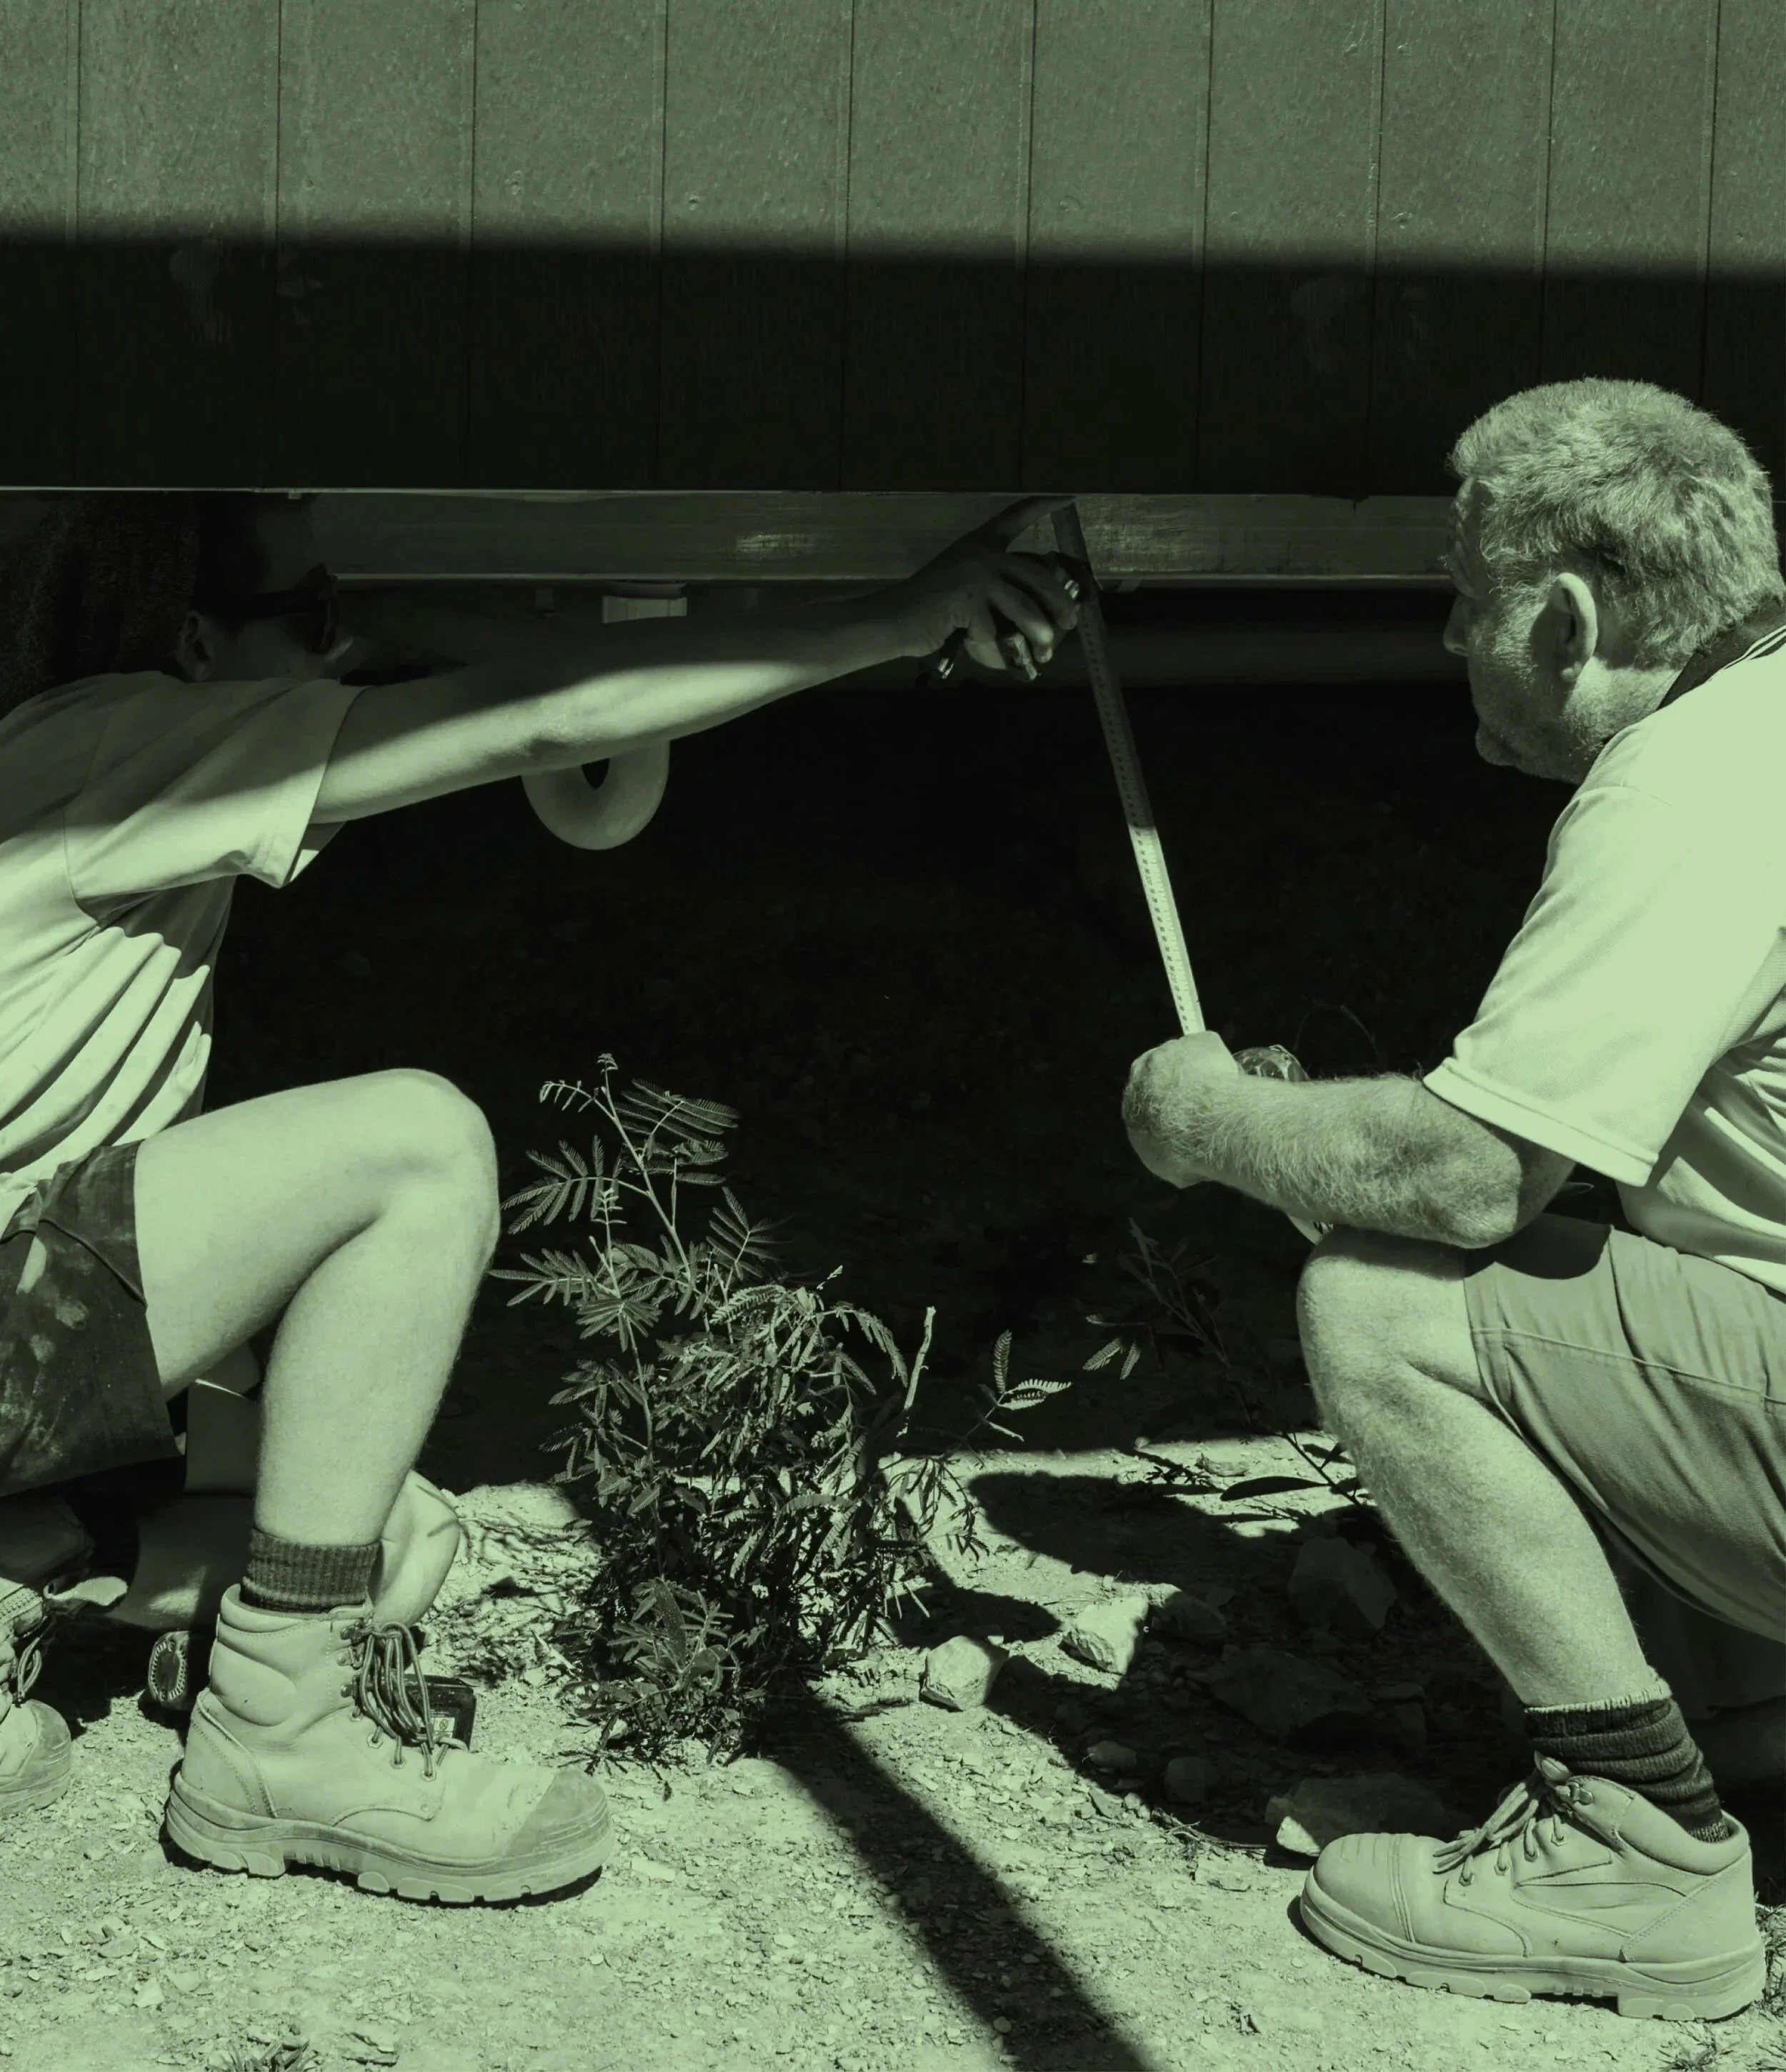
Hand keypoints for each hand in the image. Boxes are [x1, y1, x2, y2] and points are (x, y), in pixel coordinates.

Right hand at [881, 496, 1082, 672]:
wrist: (894, 619)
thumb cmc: (929, 609)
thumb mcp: (965, 586)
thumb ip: (996, 589)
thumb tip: (1041, 613)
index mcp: (981, 543)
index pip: (1016, 516)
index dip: (1043, 505)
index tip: (1068, 496)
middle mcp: (982, 553)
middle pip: (1037, 574)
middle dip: (1060, 602)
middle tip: (1071, 622)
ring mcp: (976, 576)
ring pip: (1026, 607)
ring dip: (1040, 634)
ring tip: (1046, 651)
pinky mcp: (969, 602)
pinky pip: (998, 633)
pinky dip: (1001, 654)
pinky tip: (1002, 663)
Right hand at [1121, 1030, 1242, 1187]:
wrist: (1202, 1125)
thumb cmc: (1177, 1148)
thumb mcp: (1162, 1162)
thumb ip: (1165, 1152)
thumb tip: (1180, 1159)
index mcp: (1133, 1101)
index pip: (1146, 1098)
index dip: (1165, 1105)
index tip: (1181, 1115)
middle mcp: (1145, 1070)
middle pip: (1162, 1072)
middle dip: (1180, 1083)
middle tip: (1202, 1101)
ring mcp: (1172, 1051)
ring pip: (1186, 1056)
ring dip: (1201, 1070)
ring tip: (1223, 1090)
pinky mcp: (1199, 1041)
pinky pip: (1209, 1047)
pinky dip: (1220, 1059)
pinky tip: (1232, 1078)